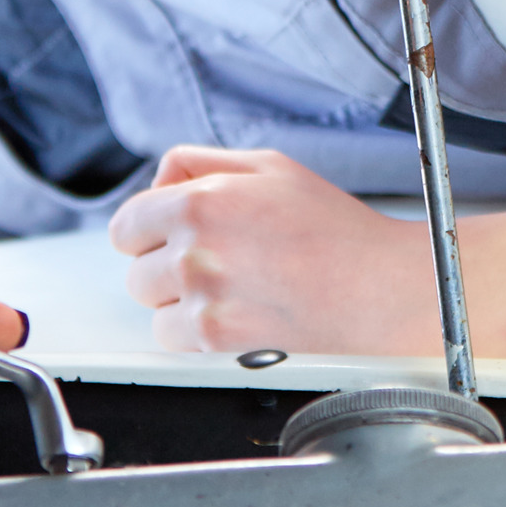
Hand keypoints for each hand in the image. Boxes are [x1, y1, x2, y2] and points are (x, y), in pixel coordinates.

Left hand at [109, 146, 434, 353]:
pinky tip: (240, 315)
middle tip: (219, 264)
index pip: (126, 224)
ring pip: (153, 308)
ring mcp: (204, 300)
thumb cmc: (334, 231)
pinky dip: (198, 334)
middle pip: (136, 270)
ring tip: (234, 291)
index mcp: (201, 201)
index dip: (149, 231)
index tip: (170, 239)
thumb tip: (157, 181)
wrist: (379, 291)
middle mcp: (195, 251)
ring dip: (182, 303)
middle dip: (167, 267)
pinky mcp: (216, 343)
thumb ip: (201, 164)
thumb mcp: (270, 167)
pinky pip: (174, 340)